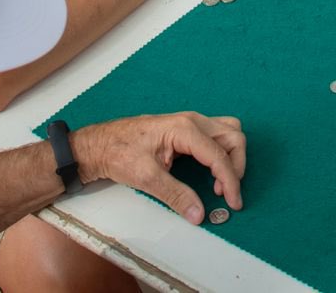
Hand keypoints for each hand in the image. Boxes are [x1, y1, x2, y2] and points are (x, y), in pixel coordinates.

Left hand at [73, 112, 246, 224]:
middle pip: (233, 136)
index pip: (219, 154)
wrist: (99, 144)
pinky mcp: (186, 129)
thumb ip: (176, 195)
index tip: (232, 203)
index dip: (230, 180)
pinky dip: (222, 153)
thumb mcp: (147, 178)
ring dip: (231, 156)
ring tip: (219, 183)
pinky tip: (210, 172)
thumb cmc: (119, 154)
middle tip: (227, 193)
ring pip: (228, 132)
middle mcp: (192, 121)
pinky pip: (216, 135)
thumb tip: (199, 214)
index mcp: (184, 129)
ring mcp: (190, 122)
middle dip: (236, 165)